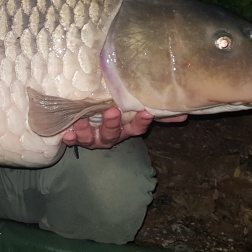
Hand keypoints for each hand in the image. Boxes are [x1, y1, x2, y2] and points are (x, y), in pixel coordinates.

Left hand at [61, 107, 186, 148]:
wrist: (90, 120)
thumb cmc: (117, 113)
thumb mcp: (134, 112)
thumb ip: (157, 114)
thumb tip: (184, 113)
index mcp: (126, 129)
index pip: (137, 128)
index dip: (141, 122)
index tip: (145, 113)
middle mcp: (112, 136)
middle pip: (113, 133)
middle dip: (112, 124)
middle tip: (111, 112)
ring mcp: (95, 138)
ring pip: (92, 138)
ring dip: (87, 132)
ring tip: (80, 123)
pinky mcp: (79, 138)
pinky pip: (75, 140)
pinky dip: (71, 138)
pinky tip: (67, 134)